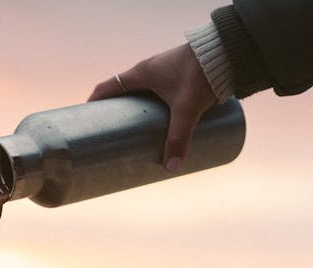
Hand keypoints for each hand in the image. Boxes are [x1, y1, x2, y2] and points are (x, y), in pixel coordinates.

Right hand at [88, 44, 218, 171]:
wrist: (226, 53)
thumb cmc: (200, 74)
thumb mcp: (187, 109)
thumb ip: (179, 138)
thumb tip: (172, 168)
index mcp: (141, 74)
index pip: (108, 87)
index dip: (95, 103)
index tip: (86, 121)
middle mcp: (149, 71)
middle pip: (122, 94)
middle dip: (116, 113)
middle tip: (113, 136)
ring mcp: (163, 74)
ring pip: (141, 95)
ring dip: (136, 112)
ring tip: (136, 135)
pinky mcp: (177, 78)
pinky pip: (157, 95)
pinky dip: (153, 108)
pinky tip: (159, 124)